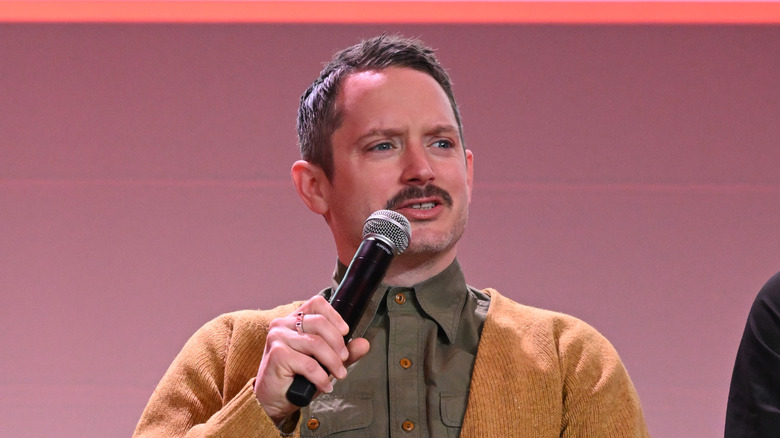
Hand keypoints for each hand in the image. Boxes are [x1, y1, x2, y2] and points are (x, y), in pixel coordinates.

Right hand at [254, 295, 369, 421]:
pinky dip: (322, 378)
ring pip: (316, 344)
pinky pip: (309, 364)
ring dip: (333, 362)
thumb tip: (364, 344)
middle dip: (338, 343)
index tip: (345, 332)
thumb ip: (343, 352)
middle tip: (344, 360)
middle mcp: (283, 324)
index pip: (316, 303)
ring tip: (339, 375)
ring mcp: (278, 337)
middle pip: (320, 323)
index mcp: (293, 320)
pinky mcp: (277, 354)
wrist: (272, 401)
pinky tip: (325, 386)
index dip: (335, 316)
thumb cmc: (296, 378)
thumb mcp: (324, 363)